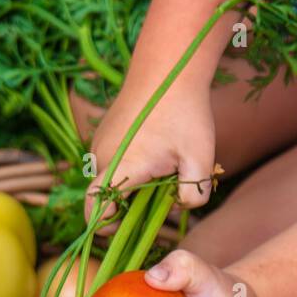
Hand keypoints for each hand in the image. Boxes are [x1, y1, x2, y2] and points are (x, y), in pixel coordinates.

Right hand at [85, 78, 215, 220]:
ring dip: (126, 187)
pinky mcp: (102, 134)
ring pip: (105, 181)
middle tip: (157, 198)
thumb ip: (195, 194)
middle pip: (101, 200)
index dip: (109, 229)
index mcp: (121, 170)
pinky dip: (124, 169)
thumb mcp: (200, 158)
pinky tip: (151, 154)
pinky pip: (108, 163)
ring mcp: (99, 145)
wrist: (168, 67)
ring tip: (158, 171)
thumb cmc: (185, 113)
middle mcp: (102, 159)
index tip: (129, 228)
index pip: (96, 213)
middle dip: (125, 208)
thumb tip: (183, 207)